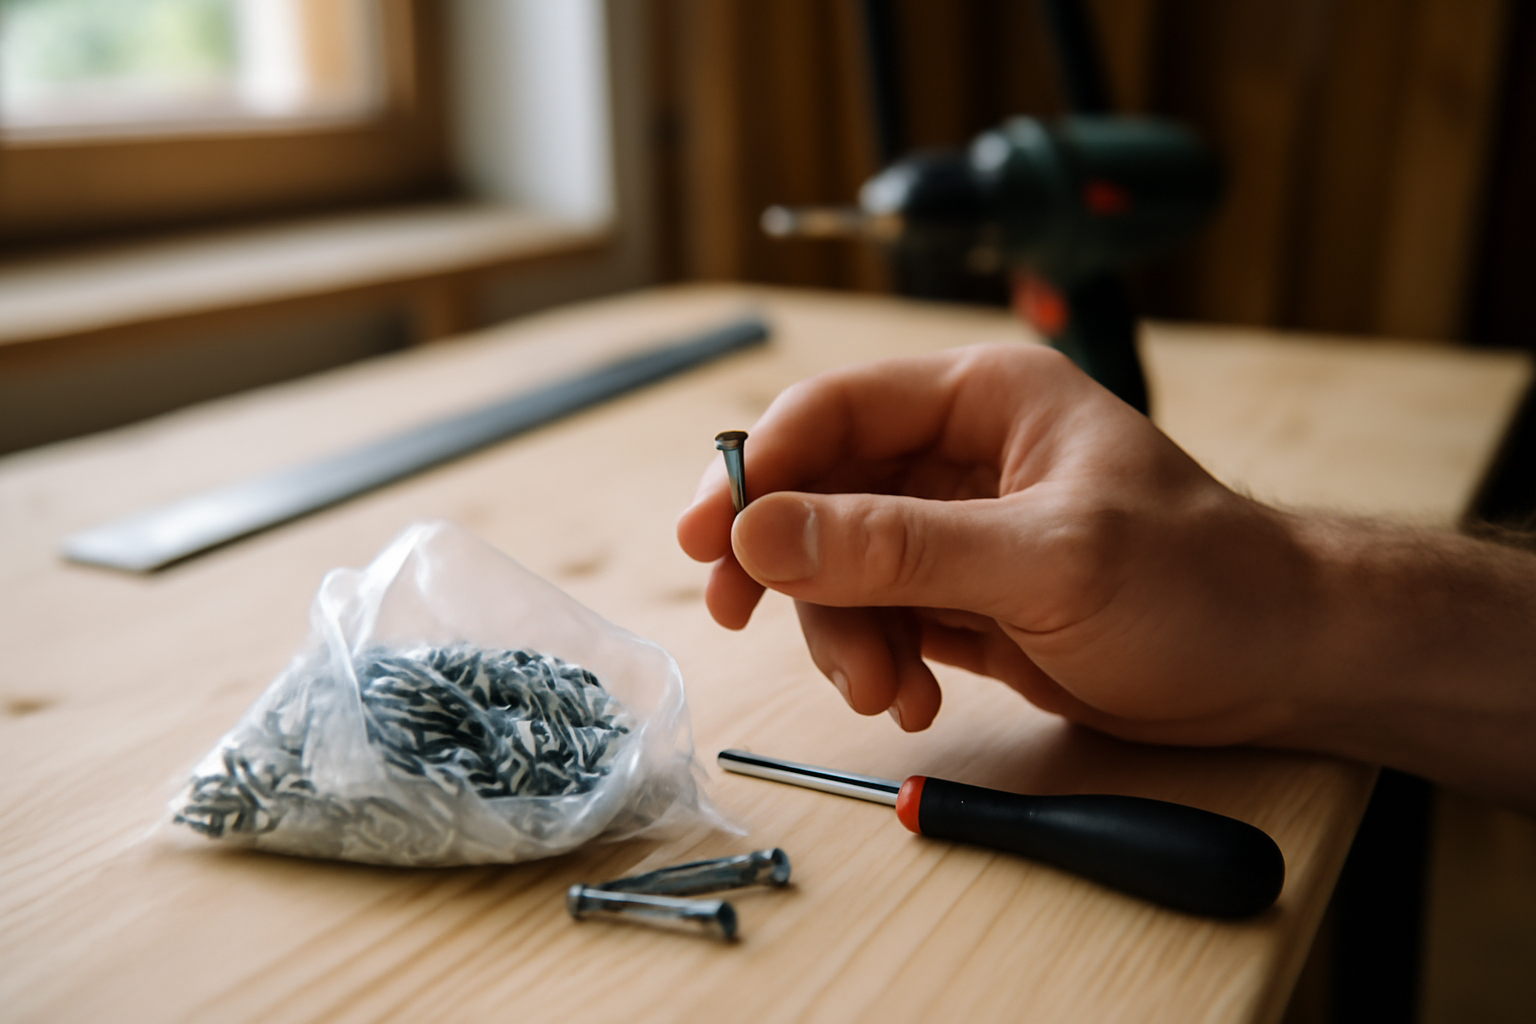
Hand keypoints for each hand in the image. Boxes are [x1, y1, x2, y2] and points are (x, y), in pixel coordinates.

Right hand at [676, 343, 1311, 745]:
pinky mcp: (963, 598)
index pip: (833, 411)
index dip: (758, 467)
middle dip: (788, 566)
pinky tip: (911, 697)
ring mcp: (956, 531)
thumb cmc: (1196, 581)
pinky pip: (877, 618)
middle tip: (736, 618)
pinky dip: (876, 661)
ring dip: (840, 633)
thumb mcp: (1043, 559)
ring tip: (884, 691)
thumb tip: (760, 536)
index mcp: (979, 399)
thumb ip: (898, 548)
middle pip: (819, 495)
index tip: (707, 537)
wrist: (1275, 664)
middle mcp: (956, 456)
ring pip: (839, 568)